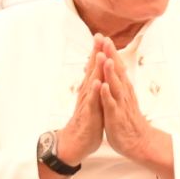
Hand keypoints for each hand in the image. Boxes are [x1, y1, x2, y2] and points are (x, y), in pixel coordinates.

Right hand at [54, 46, 106, 167]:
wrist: (76, 142)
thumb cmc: (88, 121)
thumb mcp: (93, 101)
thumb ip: (94, 86)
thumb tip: (96, 73)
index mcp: (90, 89)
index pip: (95, 67)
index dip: (98, 51)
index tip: (102, 36)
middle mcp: (87, 93)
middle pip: (92, 70)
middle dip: (96, 53)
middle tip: (99, 36)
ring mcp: (87, 103)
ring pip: (92, 82)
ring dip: (96, 68)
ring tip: (100, 54)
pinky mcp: (89, 114)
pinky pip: (92, 101)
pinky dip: (95, 91)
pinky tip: (97, 82)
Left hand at [94, 42, 169, 171]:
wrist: (138, 142)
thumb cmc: (128, 120)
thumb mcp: (122, 99)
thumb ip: (118, 84)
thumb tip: (115, 70)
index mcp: (123, 89)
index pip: (116, 68)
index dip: (111, 53)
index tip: (104, 38)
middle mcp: (123, 93)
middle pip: (117, 72)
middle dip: (111, 56)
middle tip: (106, 40)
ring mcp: (120, 104)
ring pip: (115, 85)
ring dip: (110, 72)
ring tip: (105, 58)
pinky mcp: (116, 116)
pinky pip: (111, 104)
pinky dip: (107, 95)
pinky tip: (103, 86)